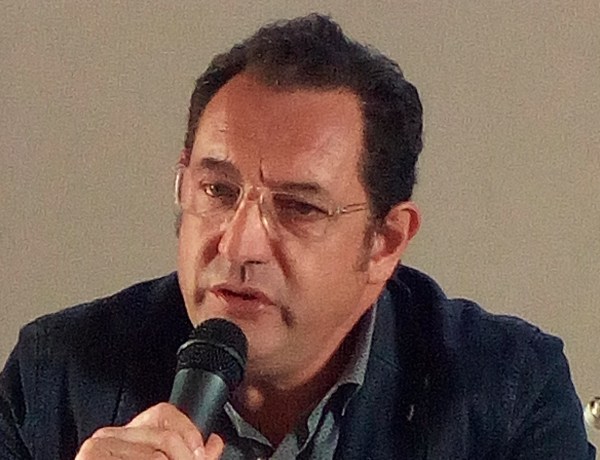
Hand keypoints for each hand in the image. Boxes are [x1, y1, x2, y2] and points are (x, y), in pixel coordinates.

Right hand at [75, 402, 223, 458]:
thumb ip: (186, 456)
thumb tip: (214, 444)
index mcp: (125, 434)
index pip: (164, 412)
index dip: (188, 431)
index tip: (201, 453)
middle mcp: (108, 435)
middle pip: (165, 438)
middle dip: (186, 459)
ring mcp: (96, 448)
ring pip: (157, 457)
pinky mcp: (90, 459)